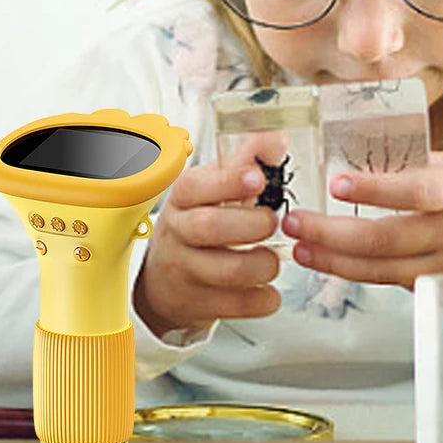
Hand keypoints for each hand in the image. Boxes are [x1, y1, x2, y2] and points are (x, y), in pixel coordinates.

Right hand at [133, 139, 282, 338]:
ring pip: (228, 270)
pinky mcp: (200, 303)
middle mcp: (179, 232)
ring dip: (262, 264)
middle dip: (251, 225)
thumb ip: (244, 161)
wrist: (166, 279)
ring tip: (273, 259)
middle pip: (211, 227)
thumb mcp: (212, 188)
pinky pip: (239, 305)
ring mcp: (187, 270)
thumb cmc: (198, 223)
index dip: (229, 181)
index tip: (259, 177)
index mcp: (184, 197)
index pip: (197, 185)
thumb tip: (276, 138)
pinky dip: (263, 298)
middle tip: (272, 222)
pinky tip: (268, 288)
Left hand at [280, 150, 442, 350]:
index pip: (417, 189)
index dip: (376, 188)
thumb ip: (426, 167)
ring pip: (383, 269)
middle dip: (331, 233)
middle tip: (292, 222)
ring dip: (335, 260)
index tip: (338, 182)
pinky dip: (361, 273)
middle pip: (385, 239)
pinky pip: (397, 283)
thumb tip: (373, 156)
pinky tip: (331, 262)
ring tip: (299, 248)